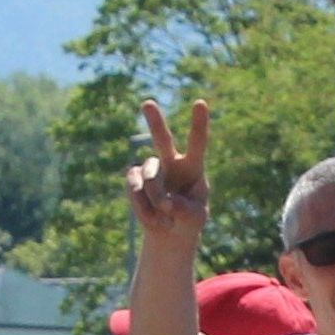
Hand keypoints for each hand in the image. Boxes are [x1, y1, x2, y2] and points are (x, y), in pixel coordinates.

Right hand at [125, 99, 208, 249]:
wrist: (170, 232)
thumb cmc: (189, 220)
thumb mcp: (196, 219)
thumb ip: (186, 210)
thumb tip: (166, 203)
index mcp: (193, 166)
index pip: (197, 142)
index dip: (198, 124)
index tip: (200, 103)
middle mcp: (171, 162)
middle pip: (162, 139)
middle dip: (155, 122)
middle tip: (147, 103)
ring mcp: (151, 170)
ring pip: (150, 178)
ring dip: (157, 199)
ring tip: (166, 217)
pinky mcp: (135, 180)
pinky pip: (135, 189)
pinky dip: (143, 208)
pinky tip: (152, 219)